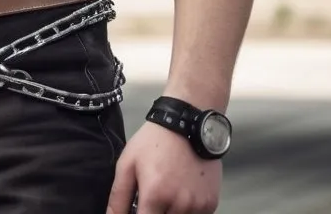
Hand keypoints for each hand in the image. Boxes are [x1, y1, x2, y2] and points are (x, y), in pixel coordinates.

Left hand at [107, 121, 221, 213]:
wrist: (187, 125)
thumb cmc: (153, 143)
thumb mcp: (127, 162)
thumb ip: (119, 196)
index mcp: (155, 196)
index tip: (138, 208)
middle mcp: (179, 206)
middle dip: (155, 212)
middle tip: (152, 197)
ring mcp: (198, 206)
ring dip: (170, 211)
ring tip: (166, 191)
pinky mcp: (211, 204)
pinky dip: (186, 210)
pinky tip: (181, 192)